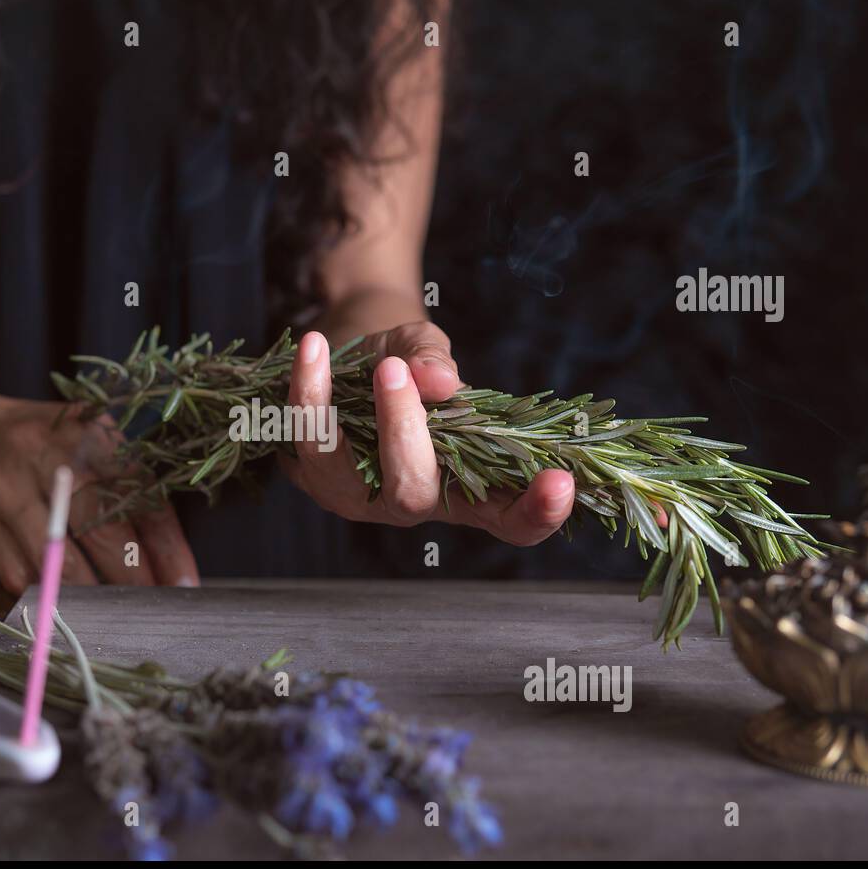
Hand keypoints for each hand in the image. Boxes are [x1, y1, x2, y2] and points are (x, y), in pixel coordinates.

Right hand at [0, 369, 199, 592]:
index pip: (138, 494)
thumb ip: (126, 485)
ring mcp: (9, 493)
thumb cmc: (39, 444)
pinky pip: (23, 576)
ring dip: (94, 596)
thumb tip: (170, 555)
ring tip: (117, 615)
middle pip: (102, 529)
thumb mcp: (85, 441)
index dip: (166, 545)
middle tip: (156, 607)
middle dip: (134, 577)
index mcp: (86, 433)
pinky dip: (50, 597)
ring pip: (60, 561)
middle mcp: (47, 458)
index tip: (185, 583)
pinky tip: (70, 611)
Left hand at [282, 323, 577, 544]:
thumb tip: (438, 383)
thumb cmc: (400, 361)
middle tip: (402, 371)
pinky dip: (308, 390)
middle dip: (407, 434)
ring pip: (349, 474)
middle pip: (414, 494)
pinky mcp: (311, 476)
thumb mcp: (424, 349)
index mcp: (466, 486)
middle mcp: (413, 501)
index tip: (561, 482)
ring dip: (353, 414)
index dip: (536, 514)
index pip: (509, 520)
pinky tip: (313, 348)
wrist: (340, 351)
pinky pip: (306, 441)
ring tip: (374, 359)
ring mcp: (357, 496)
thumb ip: (432, 361)